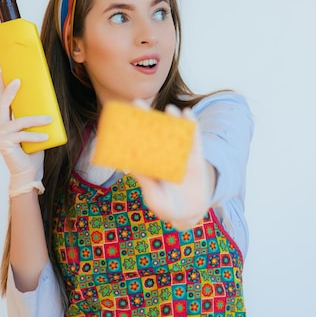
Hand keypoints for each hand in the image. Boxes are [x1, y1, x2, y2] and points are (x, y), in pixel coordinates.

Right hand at [0, 75, 50, 193]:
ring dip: (36, 120)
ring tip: (49, 120)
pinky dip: (35, 136)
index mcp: (4, 122)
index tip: (3, 73)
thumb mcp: (34, 132)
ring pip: (19, 122)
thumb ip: (34, 120)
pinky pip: (22, 136)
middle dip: (10, 91)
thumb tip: (48, 104)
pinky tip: (45, 137)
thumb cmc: (32, 151)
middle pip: (3, 105)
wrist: (28, 173)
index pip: (3, 102)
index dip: (3, 88)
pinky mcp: (5, 144)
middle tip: (18, 81)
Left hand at [133, 103, 214, 230]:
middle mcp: (163, 153)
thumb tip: (130, 167)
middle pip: (154, 130)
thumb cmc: (167, 207)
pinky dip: (191, 125)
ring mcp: (180, 153)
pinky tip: (187, 114)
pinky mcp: (195, 156)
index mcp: (149, 162)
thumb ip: (146, 183)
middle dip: (146, 116)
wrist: (190, 213)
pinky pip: (194, 138)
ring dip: (172, 119)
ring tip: (170, 110)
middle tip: (137, 103)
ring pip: (175, 131)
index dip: (129, 128)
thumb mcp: (154, 197)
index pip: (137, 141)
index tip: (120, 116)